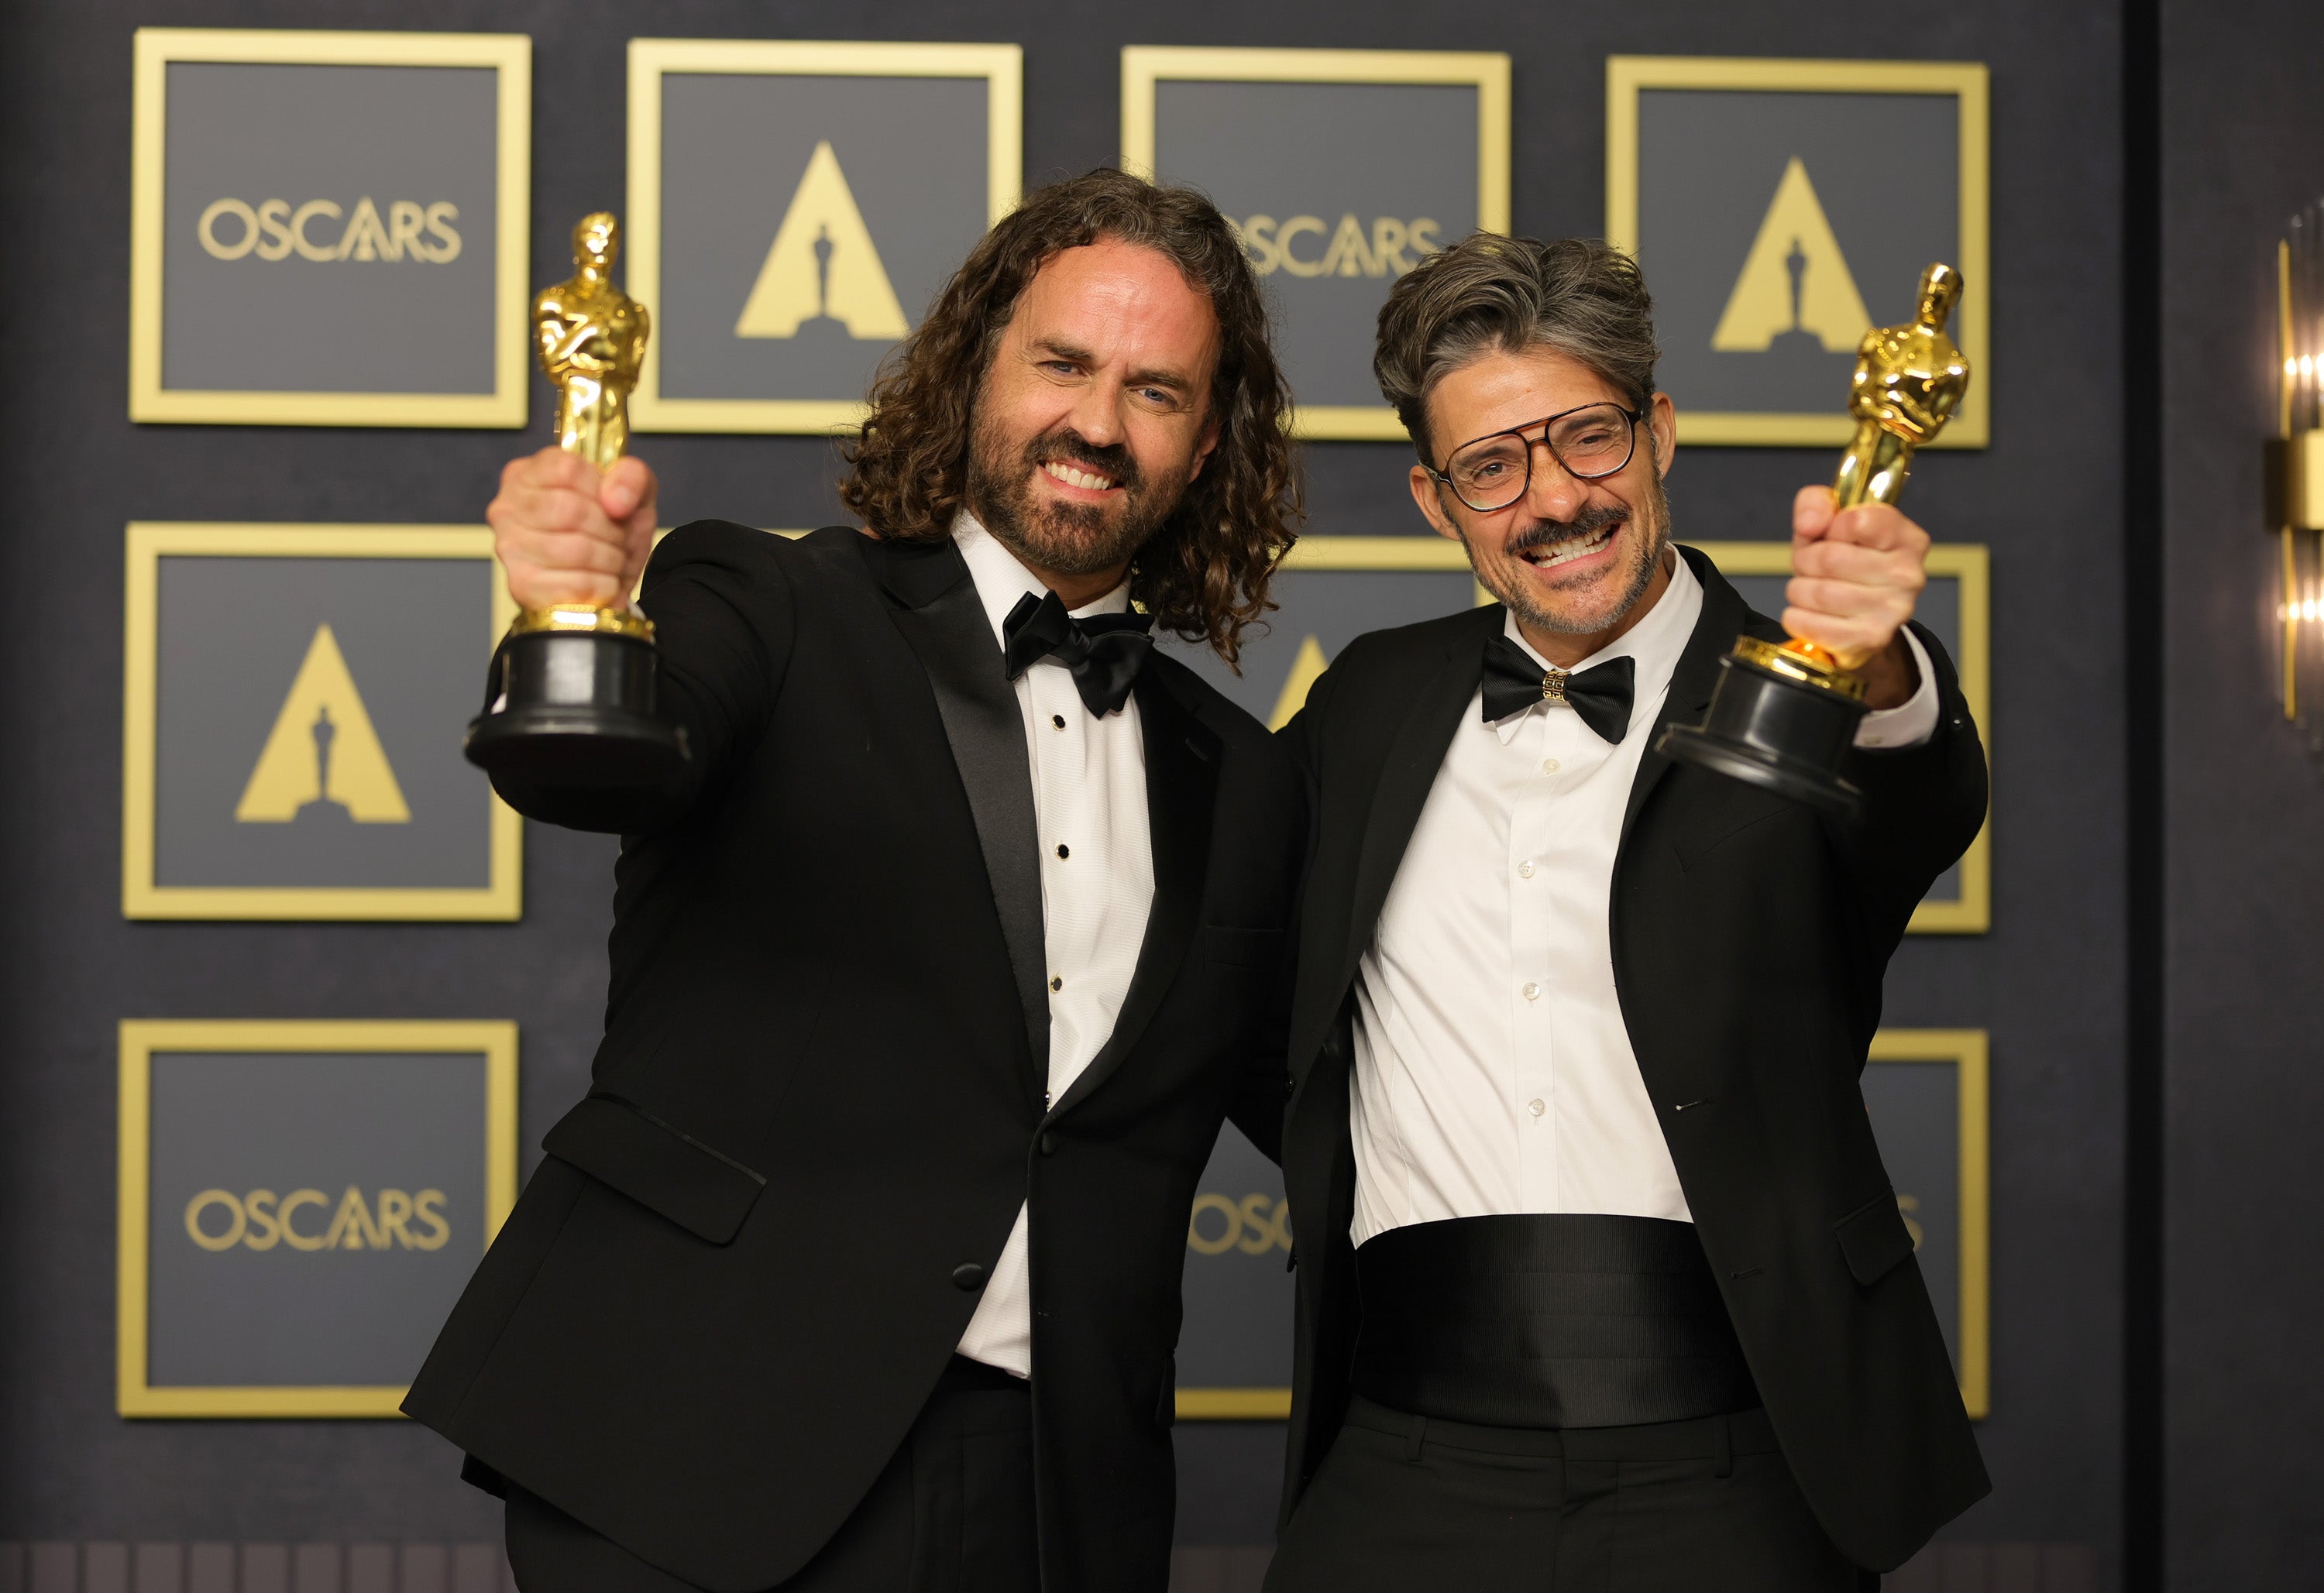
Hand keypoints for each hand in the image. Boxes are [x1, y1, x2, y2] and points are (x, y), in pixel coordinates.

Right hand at [487, 447, 657, 612]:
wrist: (607, 580)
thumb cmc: (610, 527)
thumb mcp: (632, 490)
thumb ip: (632, 476)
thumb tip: (616, 501)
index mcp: (526, 474)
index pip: (567, 469)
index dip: (601, 489)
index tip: (612, 504)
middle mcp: (506, 507)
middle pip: (571, 509)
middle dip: (609, 528)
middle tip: (617, 538)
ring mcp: (509, 548)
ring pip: (576, 549)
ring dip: (610, 559)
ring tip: (612, 560)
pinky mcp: (521, 586)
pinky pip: (577, 584)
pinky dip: (604, 585)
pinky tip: (602, 581)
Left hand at [1785, 487, 1928, 709]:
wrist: (1854, 622)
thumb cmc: (1841, 564)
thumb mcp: (1828, 524)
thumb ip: (1817, 503)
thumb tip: (1809, 523)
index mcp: (1907, 539)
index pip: (1858, 521)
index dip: (1830, 527)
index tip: (1831, 535)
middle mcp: (1908, 575)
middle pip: (1829, 558)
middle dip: (1806, 560)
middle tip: (1812, 567)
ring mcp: (1892, 612)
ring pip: (1816, 592)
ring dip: (1799, 590)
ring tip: (1811, 590)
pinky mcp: (1868, 641)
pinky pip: (1807, 622)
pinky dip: (1796, 616)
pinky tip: (1810, 614)